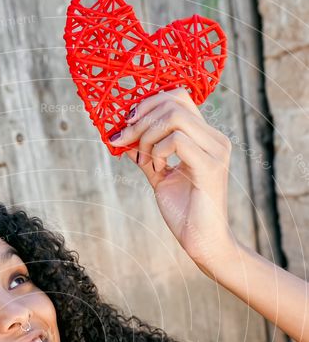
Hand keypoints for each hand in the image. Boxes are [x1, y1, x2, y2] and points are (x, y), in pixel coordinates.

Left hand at [109, 87, 238, 274]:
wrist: (203, 243)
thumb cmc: (185, 214)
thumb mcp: (160, 179)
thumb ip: (147, 157)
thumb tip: (126, 139)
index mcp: (206, 138)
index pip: (179, 98)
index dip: (149, 104)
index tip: (127, 126)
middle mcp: (215, 139)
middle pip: (174, 102)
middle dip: (141, 119)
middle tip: (125, 141)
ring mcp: (215, 151)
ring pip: (174, 116)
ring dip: (147, 136)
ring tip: (145, 161)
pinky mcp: (209, 166)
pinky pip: (176, 140)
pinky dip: (157, 151)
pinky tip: (157, 170)